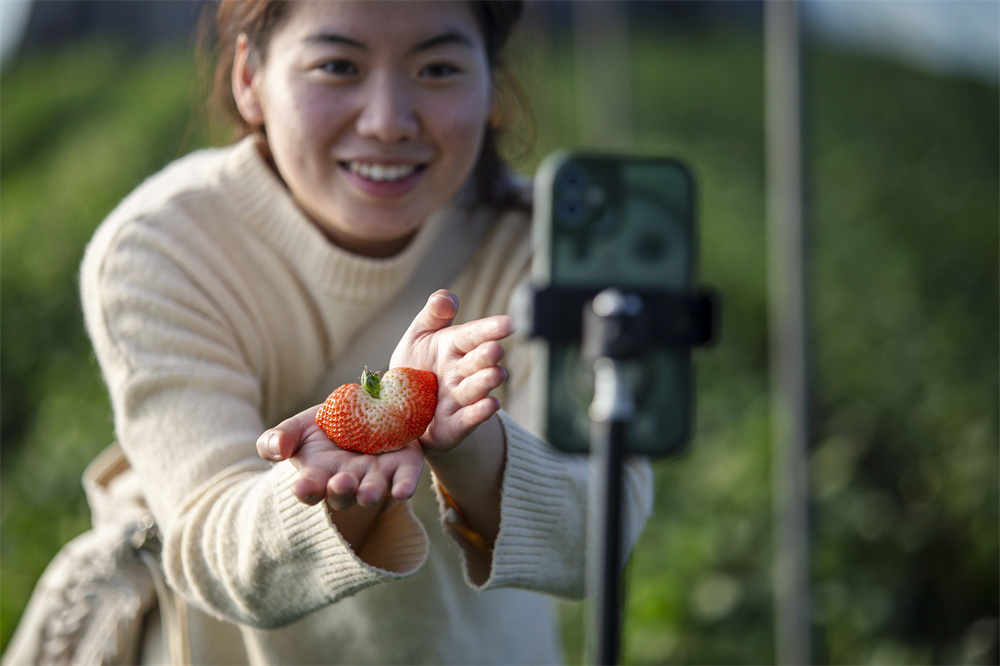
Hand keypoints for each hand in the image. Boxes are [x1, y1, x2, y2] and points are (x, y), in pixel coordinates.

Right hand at [257, 406, 424, 510]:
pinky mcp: (403, 465)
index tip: (301, 487)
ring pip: (373, 490)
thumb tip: (277, 450)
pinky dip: (404, 485)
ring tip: (367, 493)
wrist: (366, 411)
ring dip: (371, 493)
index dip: (306, 490)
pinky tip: (402, 492)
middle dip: (341, 491)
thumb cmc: (326, 426)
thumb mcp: (298, 428)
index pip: (310, 489)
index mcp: (320, 476)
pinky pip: (405, 479)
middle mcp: (349, 481)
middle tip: (340, 483)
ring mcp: (376, 475)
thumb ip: (279, 438)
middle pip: (344, 495)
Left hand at [390, 289, 514, 454]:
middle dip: (486, 356)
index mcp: (455, 346)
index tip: (509, 323)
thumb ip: (433, 315)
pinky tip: (490, 405)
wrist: (403, 411)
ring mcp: (461, 400)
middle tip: (494, 350)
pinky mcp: (455, 426)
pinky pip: (467, 419)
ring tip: (495, 374)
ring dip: (485, 382)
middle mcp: (463, 372)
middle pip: (478, 362)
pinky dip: (478, 413)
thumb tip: (445, 298)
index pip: (474, 334)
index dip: (490, 328)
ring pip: (476, 389)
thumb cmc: (414, 367)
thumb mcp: (418, 336)